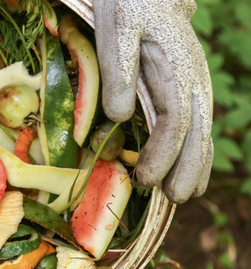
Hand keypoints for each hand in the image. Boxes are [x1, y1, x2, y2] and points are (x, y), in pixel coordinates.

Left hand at [94, 0, 212, 203]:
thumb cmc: (127, 8)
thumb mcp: (117, 31)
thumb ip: (119, 70)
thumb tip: (118, 115)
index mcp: (177, 69)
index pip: (176, 120)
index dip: (163, 153)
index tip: (146, 179)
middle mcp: (193, 80)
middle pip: (197, 132)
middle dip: (188, 168)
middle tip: (175, 199)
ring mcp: (193, 85)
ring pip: (202, 131)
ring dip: (195, 165)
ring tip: (185, 196)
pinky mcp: (185, 89)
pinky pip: (195, 125)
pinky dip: (194, 152)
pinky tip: (190, 174)